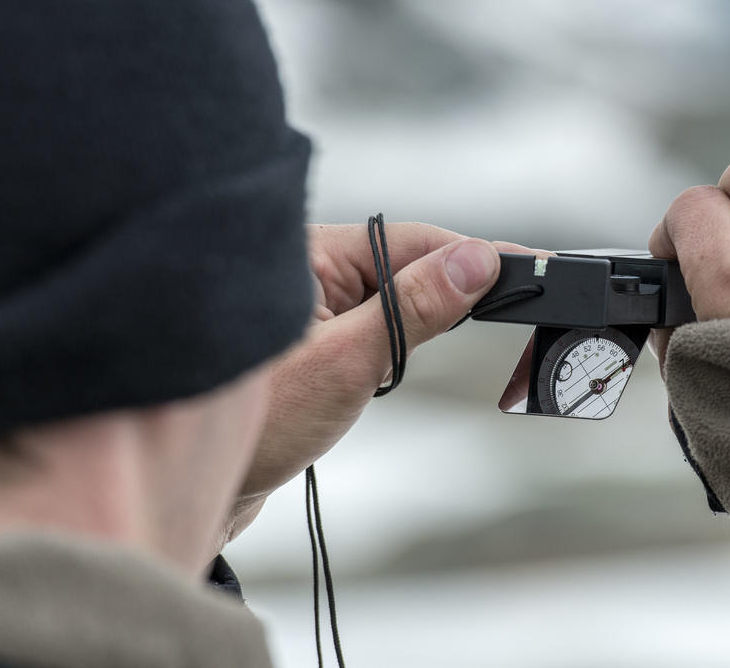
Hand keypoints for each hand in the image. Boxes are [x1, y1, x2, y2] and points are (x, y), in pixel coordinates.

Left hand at [224, 222, 529, 540]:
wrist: (198, 487)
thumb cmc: (259, 424)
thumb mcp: (348, 362)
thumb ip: (413, 309)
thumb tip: (475, 263)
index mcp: (311, 256)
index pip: (412, 241)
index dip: (473, 254)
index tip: (530, 265)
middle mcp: (310, 272)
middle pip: (405, 261)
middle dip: (458, 279)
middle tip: (520, 296)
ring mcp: (312, 306)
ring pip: (393, 293)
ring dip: (432, 309)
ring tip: (482, 315)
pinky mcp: (314, 339)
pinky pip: (374, 321)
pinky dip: (406, 332)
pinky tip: (423, 339)